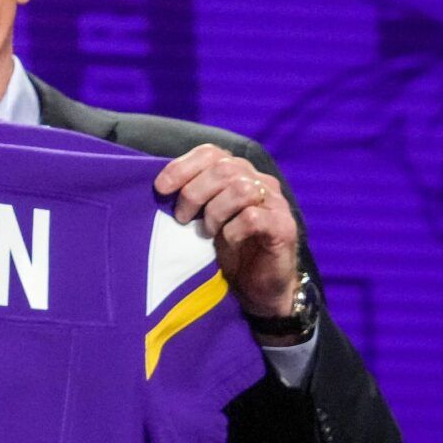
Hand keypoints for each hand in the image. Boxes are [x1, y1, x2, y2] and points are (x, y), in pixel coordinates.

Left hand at [154, 145, 299, 320]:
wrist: (259, 289)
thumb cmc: (228, 251)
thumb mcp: (203, 220)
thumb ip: (191, 199)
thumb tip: (159, 188)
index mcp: (239, 173)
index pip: (210, 153)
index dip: (182, 166)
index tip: (161, 188)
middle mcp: (259, 181)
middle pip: (223, 168)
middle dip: (194, 192)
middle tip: (181, 218)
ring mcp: (274, 203)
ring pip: (240, 189)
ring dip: (214, 211)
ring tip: (207, 232)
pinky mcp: (283, 227)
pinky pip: (252, 217)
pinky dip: (232, 230)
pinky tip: (227, 241)